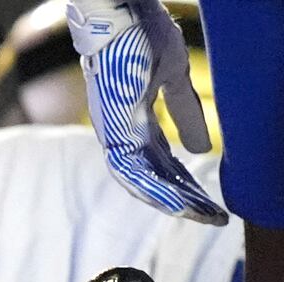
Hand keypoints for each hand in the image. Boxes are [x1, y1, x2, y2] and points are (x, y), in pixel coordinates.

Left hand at [66, 0, 227, 224]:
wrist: (120, 14)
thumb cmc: (141, 37)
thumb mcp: (174, 78)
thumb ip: (185, 112)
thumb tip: (202, 150)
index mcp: (136, 123)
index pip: (163, 163)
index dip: (187, 183)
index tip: (212, 200)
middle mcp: (122, 133)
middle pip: (154, 178)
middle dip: (185, 199)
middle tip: (214, 217)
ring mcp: (114, 132)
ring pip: (141, 181)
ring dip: (172, 200)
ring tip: (202, 216)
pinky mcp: (112, 129)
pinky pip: (130, 170)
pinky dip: (154, 188)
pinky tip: (177, 203)